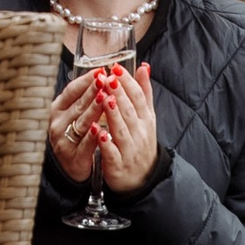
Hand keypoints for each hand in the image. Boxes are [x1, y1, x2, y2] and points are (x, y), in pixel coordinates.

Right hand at [46, 68, 103, 182]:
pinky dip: (93, 136)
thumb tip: (100, 73)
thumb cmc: (75, 134)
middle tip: (105, 79)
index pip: (71, 90)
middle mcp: (58, 123)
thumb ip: (85, 95)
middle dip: (92, 91)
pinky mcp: (73, 155)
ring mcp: (64, 139)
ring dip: (93, 109)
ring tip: (105, 97)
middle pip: (78, 104)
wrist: (69, 167)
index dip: (85, 80)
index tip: (100, 71)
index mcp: (58, 109)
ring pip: (81, 122)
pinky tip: (101, 128)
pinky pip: (85, 143)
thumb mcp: (74, 113)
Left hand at [90, 63, 160, 193]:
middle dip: (118, 94)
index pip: (138, 98)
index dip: (128, 83)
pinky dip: (105, 143)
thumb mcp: (147, 117)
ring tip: (103, 98)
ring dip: (112, 114)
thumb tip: (144, 66)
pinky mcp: (118, 165)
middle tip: (107, 78)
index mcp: (145, 120)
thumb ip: (144, 92)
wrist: (142, 179)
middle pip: (129, 111)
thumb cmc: (141, 142)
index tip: (116, 69)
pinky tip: (98, 132)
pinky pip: (112, 153)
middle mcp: (139, 133)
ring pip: (121, 130)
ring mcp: (129, 150)